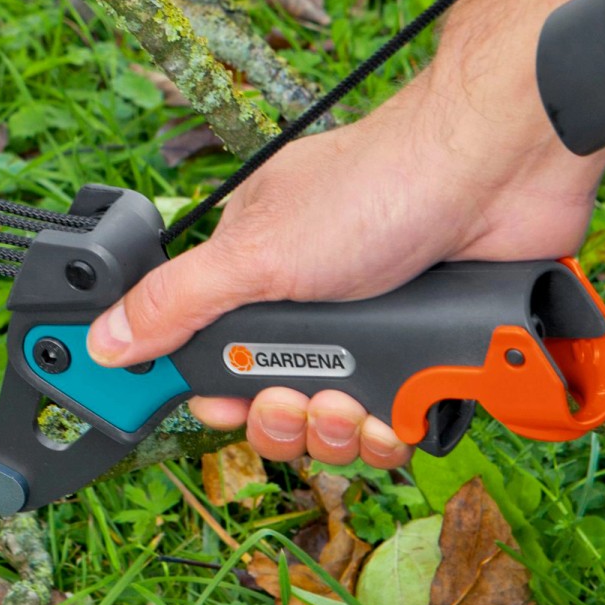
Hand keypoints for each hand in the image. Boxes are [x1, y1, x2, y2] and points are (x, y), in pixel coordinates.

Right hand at [87, 0, 604, 466]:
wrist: (500, 172)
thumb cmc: (381, 184)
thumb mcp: (257, 252)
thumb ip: (176, 302)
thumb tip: (104, 337)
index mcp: (257, 266)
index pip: (211, 350)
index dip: (209, 390)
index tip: (211, 408)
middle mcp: (313, 299)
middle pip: (273, 399)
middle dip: (280, 419)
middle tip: (292, 399)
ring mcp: (375, 326)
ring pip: (336, 422)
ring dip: (337, 432)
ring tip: (351, 406)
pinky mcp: (430, 353)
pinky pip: (395, 423)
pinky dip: (392, 431)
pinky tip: (397, 415)